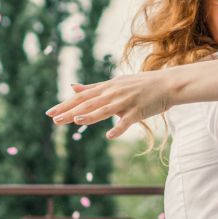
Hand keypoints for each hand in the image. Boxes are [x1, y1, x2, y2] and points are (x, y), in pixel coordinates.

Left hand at [46, 70, 175, 138]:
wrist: (168, 84)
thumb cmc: (141, 84)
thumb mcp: (115, 83)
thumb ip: (93, 87)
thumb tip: (73, 87)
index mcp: (107, 87)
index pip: (82, 97)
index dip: (65, 104)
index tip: (49, 112)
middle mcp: (113, 93)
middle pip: (89, 103)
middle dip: (71, 111)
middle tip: (54, 119)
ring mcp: (125, 102)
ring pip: (104, 110)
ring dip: (90, 115)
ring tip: (75, 121)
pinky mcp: (138, 111)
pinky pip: (126, 121)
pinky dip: (118, 128)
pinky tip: (109, 135)